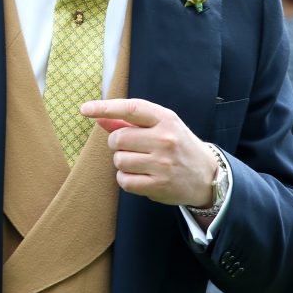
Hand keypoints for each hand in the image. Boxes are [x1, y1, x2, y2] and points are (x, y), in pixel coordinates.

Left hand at [81, 99, 215, 206]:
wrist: (207, 175)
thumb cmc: (178, 145)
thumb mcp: (161, 126)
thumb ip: (129, 122)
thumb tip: (99, 117)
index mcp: (165, 119)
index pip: (131, 109)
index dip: (105, 107)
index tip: (85, 109)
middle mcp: (165, 139)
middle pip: (117, 139)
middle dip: (117, 144)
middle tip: (131, 147)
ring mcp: (162, 163)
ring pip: (119, 160)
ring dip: (123, 162)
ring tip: (140, 162)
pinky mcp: (158, 185)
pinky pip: (124, 180)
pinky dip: (126, 179)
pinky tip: (141, 176)